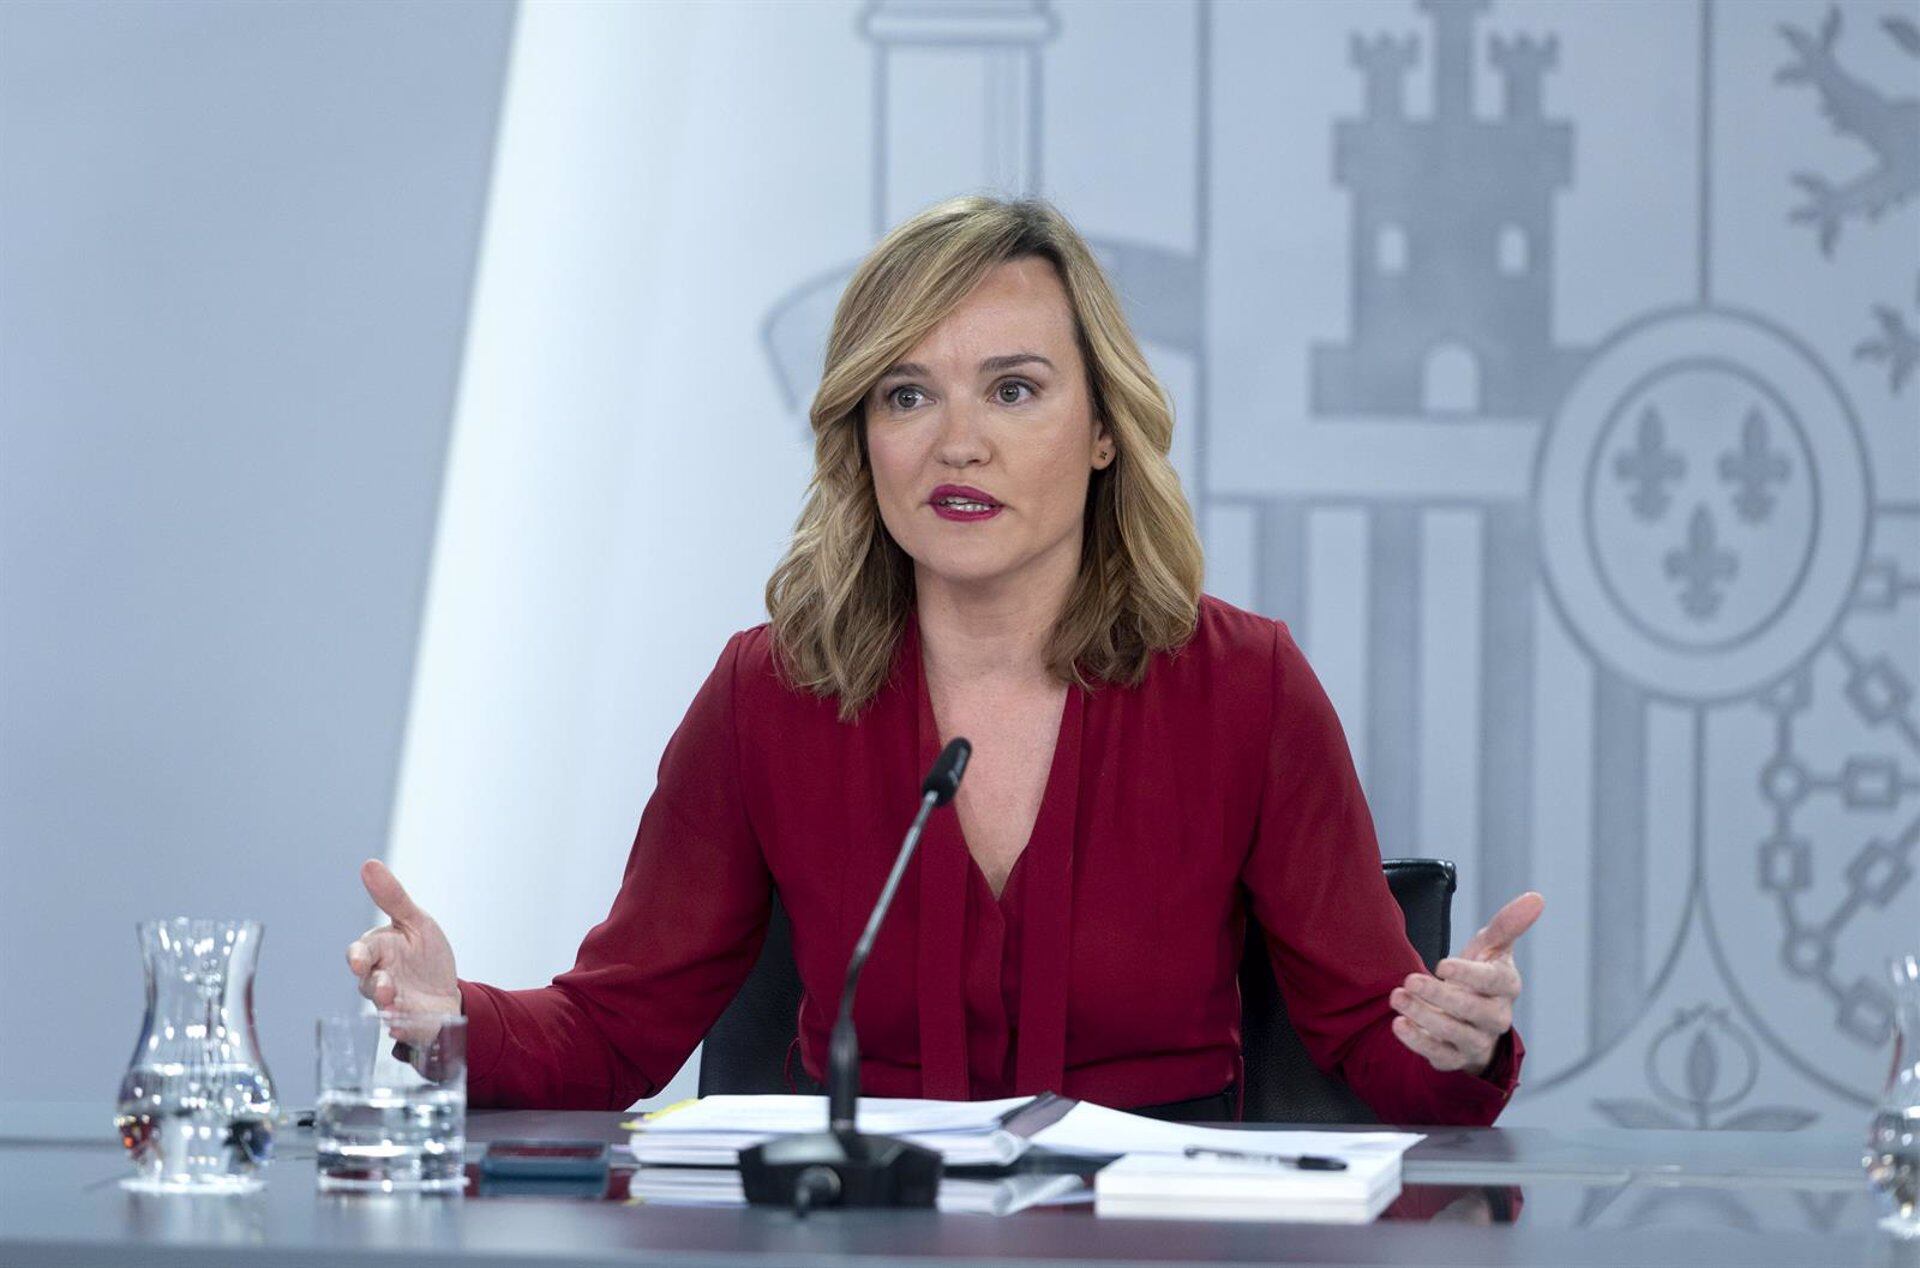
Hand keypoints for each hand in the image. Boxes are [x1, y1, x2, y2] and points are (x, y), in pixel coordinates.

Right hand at [345, 860, 460, 1040]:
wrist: (447, 991)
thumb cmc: (425, 955)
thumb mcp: (416, 922)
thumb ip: (393, 898)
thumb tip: (369, 864)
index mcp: (379, 952)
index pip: (360, 952)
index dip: (358, 956)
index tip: (360, 960)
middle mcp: (379, 979)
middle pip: (368, 983)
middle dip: (375, 984)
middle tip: (385, 985)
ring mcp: (392, 1004)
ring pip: (382, 1006)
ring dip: (387, 1004)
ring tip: (394, 1000)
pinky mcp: (407, 1024)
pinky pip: (401, 1028)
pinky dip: (402, 1027)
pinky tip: (402, 1027)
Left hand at [1389, 891, 1543, 1077]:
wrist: (1470, 1016)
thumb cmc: (1481, 974)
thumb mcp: (1491, 947)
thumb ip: (1507, 924)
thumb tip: (1536, 897)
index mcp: (1506, 986)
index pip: (1492, 982)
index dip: (1468, 975)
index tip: (1441, 964)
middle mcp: (1497, 1017)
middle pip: (1472, 1011)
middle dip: (1439, 996)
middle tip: (1409, 980)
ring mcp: (1478, 1039)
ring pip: (1455, 1033)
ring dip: (1423, 1015)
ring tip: (1397, 997)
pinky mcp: (1456, 1057)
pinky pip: (1440, 1056)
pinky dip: (1418, 1042)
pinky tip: (1399, 1025)